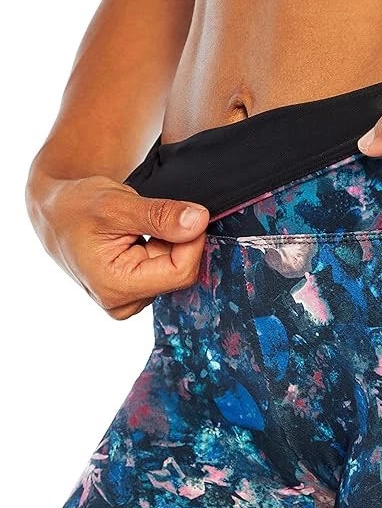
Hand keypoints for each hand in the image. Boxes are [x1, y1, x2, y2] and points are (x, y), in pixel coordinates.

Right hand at [27, 174, 209, 319]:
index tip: (189, 214)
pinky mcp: (134, 295)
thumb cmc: (77, 207)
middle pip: (178, 274)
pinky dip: (160, 252)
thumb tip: (199, 221)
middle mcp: (122, 303)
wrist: (56, 213)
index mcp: (115, 287)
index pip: (180, 272)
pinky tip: (138, 240)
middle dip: (177, 242)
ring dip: (166, 246)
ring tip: (136, 230)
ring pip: (174, 273)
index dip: (192, 241)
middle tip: (154, 217)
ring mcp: (129, 302)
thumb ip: (160, 215)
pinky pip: (165, 273)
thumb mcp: (118, 204)